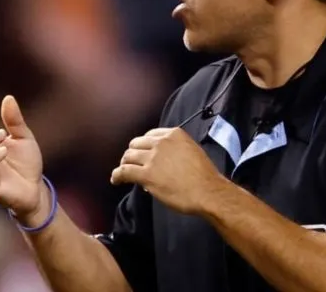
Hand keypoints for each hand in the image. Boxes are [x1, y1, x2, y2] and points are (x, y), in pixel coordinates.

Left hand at [110, 127, 224, 214]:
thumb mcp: (191, 152)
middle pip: (136, 144)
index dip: (144, 145)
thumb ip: (175, 151)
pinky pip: (124, 171)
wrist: (208, 192)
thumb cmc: (205, 176)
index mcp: (174, 134)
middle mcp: (161, 142)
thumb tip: (161, 163)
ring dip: (124, 164)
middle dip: (133, 153)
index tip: (143, 153)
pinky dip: (117, 176)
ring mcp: (153, 158)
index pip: (150, 135)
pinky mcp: (146, 175)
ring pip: (128, 157)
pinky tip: (116, 180)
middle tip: (132, 163)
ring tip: (123, 172)